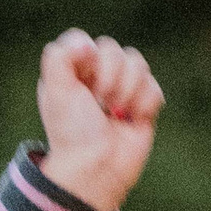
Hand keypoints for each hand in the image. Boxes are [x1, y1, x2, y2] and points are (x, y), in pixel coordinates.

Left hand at [34, 30, 163, 210]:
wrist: (97, 168)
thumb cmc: (72, 132)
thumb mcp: (56, 92)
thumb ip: (59, 57)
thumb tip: (85, 43)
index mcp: (70, 74)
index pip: (83, 41)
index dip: (87, 56)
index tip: (84, 78)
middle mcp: (95, 78)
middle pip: (113, 50)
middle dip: (109, 76)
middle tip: (100, 102)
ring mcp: (122, 91)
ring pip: (138, 64)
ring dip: (127, 90)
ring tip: (116, 113)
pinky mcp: (143, 106)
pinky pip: (154, 87)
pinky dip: (144, 105)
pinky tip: (132, 121)